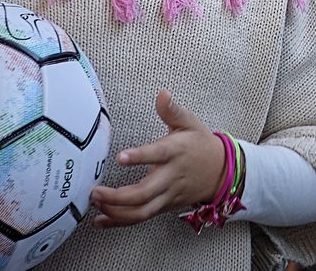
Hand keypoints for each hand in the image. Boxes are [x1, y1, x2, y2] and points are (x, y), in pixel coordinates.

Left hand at [90, 90, 225, 227]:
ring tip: (95, 203)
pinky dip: (120, 221)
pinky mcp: (164, 207)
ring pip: (141, 212)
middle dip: (118, 197)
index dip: (139, 157)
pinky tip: (100, 220)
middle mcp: (170, 177)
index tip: (120, 157)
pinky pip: (141, 218)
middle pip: (144, 193)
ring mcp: (167, 195)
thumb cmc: (200, 144)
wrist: (221, 172)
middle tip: (95, 191)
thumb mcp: (190, 122)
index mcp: (175, 152)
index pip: (157, 155)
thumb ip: (172, 110)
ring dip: (116, 212)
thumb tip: (162, 93)